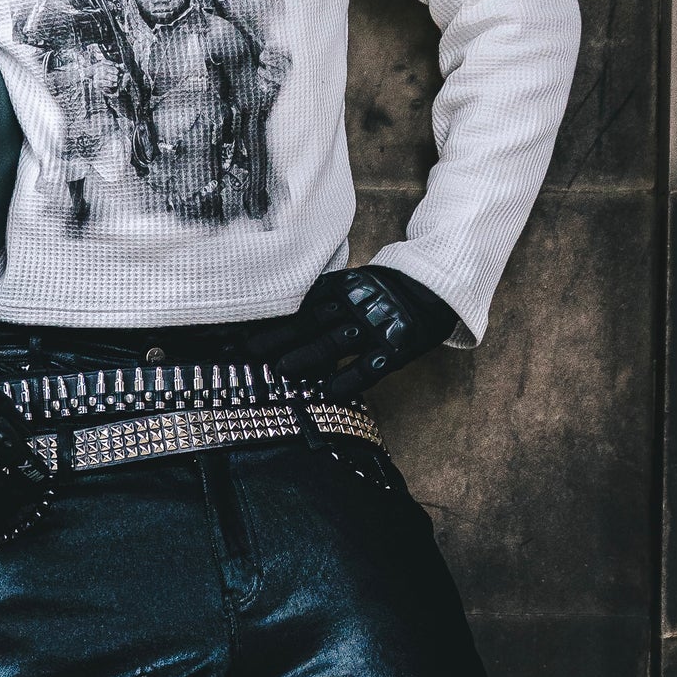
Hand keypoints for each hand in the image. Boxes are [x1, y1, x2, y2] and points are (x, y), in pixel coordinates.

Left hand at [255, 266, 456, 401]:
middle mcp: (356, 304)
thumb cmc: (384, 291)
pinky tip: (328, 392)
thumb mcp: (351, 284)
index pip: (300, 303)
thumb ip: (321, 298)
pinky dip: (349, 379)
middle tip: (246, 352)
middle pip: (311, 321)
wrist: (437, 284)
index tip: (238, 332)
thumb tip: (273, 317)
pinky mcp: (398, 347)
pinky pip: (371, 366)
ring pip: (336, 342)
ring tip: (280, 370)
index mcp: (342, 287)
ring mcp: (377, 325)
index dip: (271, 318)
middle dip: (278, 337)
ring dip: (307, 356)